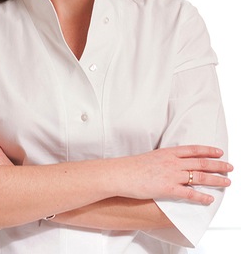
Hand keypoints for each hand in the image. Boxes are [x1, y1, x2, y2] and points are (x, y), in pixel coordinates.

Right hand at [113, 146, 232, 204]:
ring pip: (199, 177)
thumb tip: (169, 163)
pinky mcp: (167, 188)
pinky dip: (201, 197)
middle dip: (218, 165)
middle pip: (201, 163)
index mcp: (167, 153)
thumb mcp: (149, 157)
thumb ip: (162, 159)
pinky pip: (189, 193)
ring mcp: (171, 175)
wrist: (118, 174)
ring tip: (226, 182)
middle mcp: (172, 162)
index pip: (193, 150)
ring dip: (215, 180)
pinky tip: (209, 199)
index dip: (208, 150)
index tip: (219, 152)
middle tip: (229, 167)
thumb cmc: (129, 167)